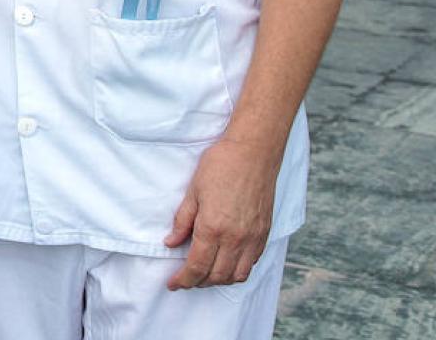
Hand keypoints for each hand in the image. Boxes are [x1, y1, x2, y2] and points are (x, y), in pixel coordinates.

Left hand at [164, 133, 281, 288]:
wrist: (253, 152)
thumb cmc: (221, 166)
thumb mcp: (193, 191)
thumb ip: (182, 221)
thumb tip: (171, 243)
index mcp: (213, 228)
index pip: (196, 266)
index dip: (182, 280)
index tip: (172, 284)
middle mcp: (235, 238)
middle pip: (216, 276)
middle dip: (198, 283)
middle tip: (185, 279)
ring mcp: (253, 238)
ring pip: (236, 275)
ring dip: (219, 280)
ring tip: (204, 275)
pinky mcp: (264, 233)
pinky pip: (251, 263)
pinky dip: (237, 270)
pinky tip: (226, 263)